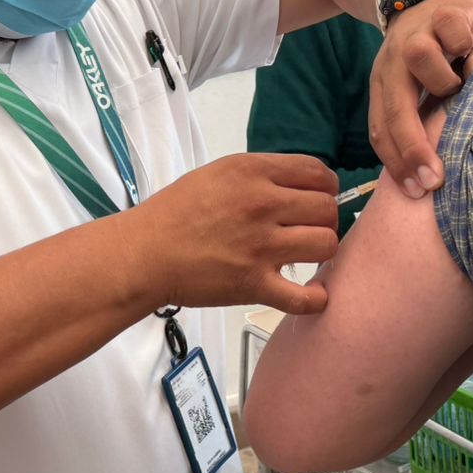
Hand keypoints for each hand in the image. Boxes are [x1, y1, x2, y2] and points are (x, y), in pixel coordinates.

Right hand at [128, 154, 338, 314]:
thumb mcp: (220, 172)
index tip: (317, 199)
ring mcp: (262, 247)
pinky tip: (312, 294)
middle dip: (324, 218)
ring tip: (304, 255)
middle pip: (328, 209)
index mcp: (254, 173)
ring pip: (327, 244)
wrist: (144, 254)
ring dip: (322, 251)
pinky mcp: (255, 285)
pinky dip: (315, 299)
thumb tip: (300, 186)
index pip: (319, 173)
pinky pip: (305, 297)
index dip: (326, 187)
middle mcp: (263, 205)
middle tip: (307, 229)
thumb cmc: (177, 211)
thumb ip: (262, 175)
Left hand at [369, 0, 472, 197]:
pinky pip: (453, 35)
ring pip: (423, 62)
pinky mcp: (443, 14)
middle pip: (395, 109)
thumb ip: (419, 120)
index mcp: (384, 86)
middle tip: (434, 181)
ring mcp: (416, 37)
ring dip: (444, 81)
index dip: (397, 165)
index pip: (381, 132)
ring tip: (460, 89)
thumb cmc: (431, 55)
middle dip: (414, 148)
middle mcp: (393, 64)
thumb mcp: (416, 87)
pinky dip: (466, 47)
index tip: (416, 193)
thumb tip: (429, 175)